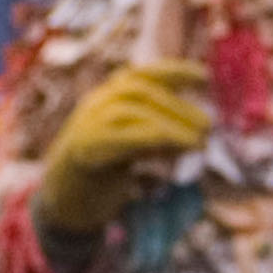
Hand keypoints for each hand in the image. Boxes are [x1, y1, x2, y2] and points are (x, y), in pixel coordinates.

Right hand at [35, 63, 209, 242]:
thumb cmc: (103, 173)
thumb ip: (157, 134)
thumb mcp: (133, 148)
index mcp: (105, 99)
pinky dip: (154, 139)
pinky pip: (121, 137)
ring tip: (199, 143)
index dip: (172, 70)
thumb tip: (199, 134)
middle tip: (208, 127)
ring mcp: (86, 126)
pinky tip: (179, 147)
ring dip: (172, 125)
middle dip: (178, 106)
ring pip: (132, 111)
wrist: (63, 202)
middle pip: (139, 91)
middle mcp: (94, 106)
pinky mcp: (84, 152)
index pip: (139, 73)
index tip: (204, 76)